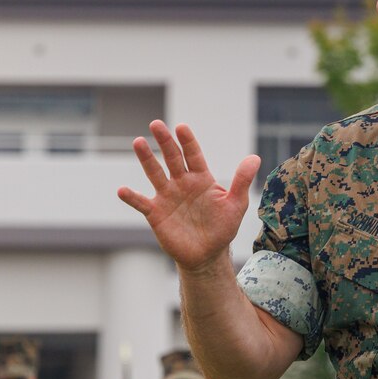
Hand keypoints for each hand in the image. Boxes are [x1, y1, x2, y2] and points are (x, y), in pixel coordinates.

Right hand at [117, 120, 259, 272]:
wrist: (207, 254)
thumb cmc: (223, 227)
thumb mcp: (236, 204)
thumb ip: (242, 181)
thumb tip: (255, 157)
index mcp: (201, 178)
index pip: (193, 155)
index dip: (188, 141)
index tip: (181, 128)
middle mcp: (182, 183)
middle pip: (171, 158)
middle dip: (165, 141)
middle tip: (156, 124)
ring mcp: (167, 197)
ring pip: (154, 173)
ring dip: (146, 159)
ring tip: (138, 142)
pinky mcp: (156, 213)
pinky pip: (141, 203)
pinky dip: (131, 197)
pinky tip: (122, 190)